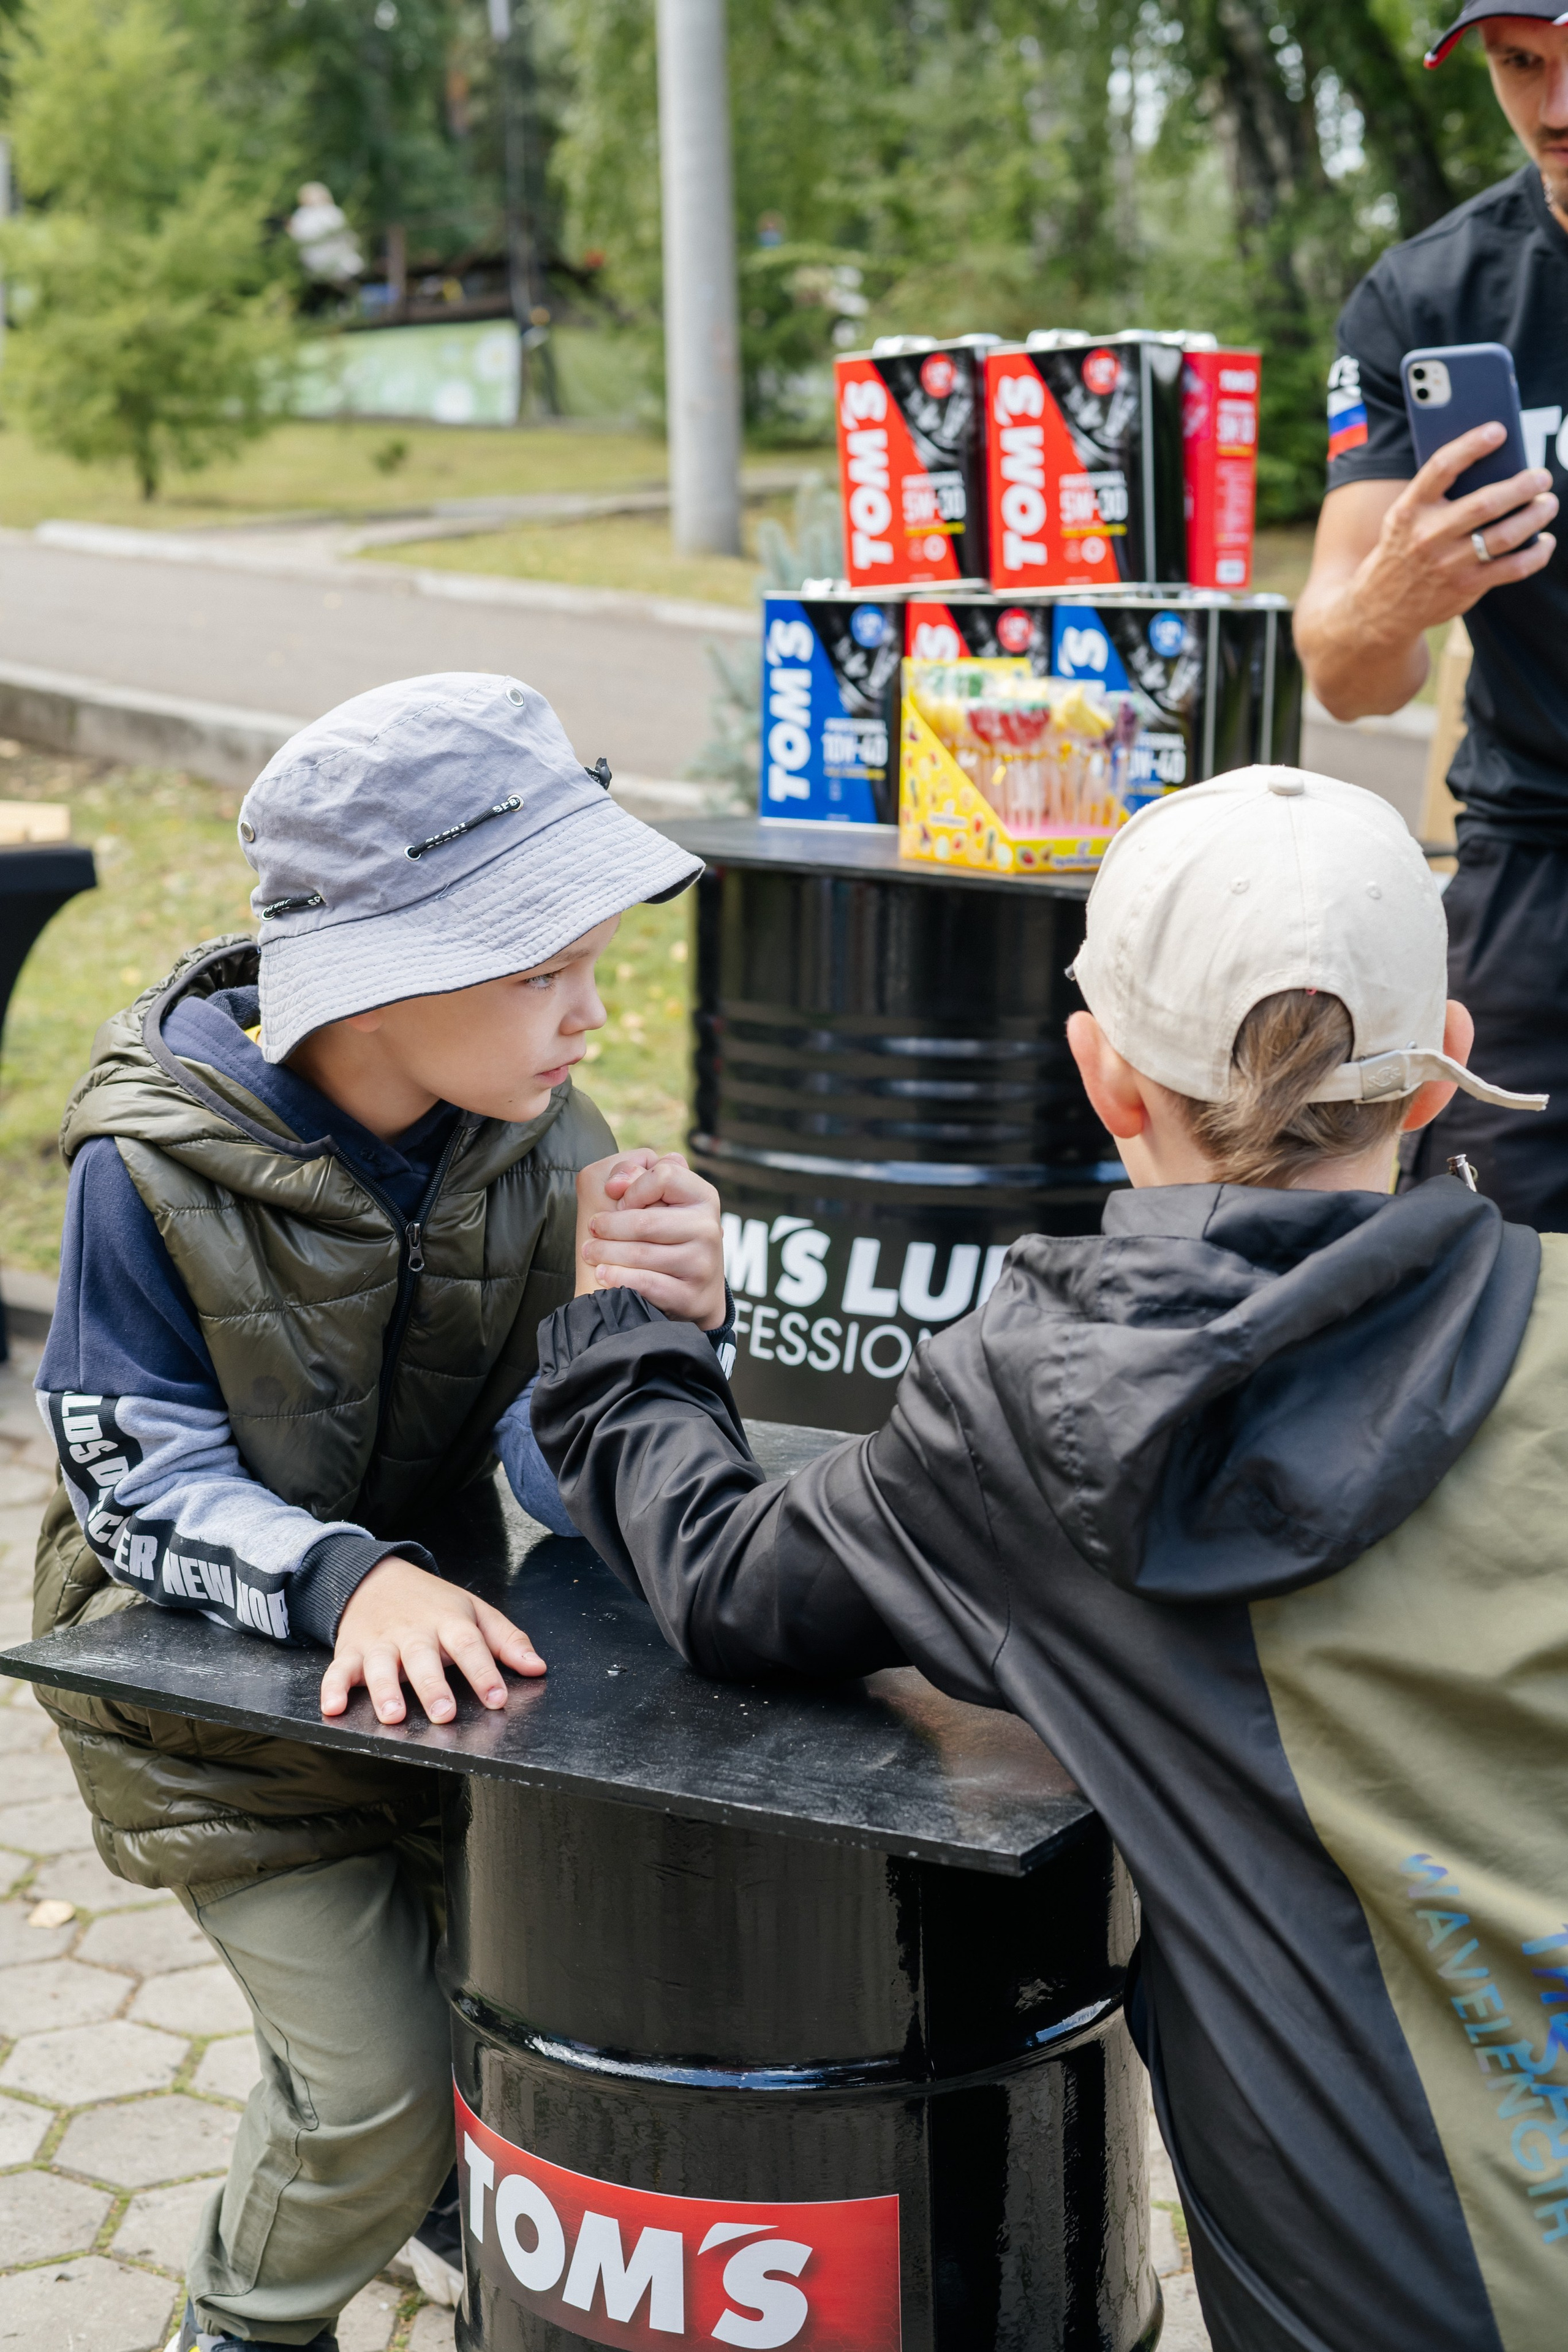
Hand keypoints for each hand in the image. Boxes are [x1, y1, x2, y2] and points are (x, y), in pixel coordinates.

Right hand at [320, 1554, 544, 1725]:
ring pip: (380, 1665)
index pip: (469, 1645)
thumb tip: (537, 1668)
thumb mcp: (474, 1612)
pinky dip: (332, 1689)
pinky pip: (338, 1670)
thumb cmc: (432, 1602)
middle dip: (433, 1687)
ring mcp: (379, 1641)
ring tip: (393, 1715)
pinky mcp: (350, 1650)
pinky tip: (333, 1707)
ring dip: (384, 1690)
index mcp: (448, 1621)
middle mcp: (413, 1632)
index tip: (497, 1698)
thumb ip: (506, 1640)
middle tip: (444, 1713)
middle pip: (423, 1658)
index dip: (484, 1672)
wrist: (376, 1577)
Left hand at [576, 1150, 725, 1327]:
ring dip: (606, 1253)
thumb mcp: (660, 1201)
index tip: (620, 1202)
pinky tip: (603, 1274)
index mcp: (703, 1197)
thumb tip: (614, 1184)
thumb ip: (636, 1177)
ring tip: (590, 1252)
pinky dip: (618, 1278)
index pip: (665, 1176)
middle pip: (645, 1221)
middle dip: (609, 1226)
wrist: (696, 1290)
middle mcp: (708, 1228)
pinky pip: (646, 1284)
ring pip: (641, 1254)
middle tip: (592, 1229)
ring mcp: (702, 1263)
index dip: (634, 1188)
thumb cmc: (668, 1236)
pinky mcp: (691, 1295)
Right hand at [1358, 423, 1555, 637]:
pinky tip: (1544, 542)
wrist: (1381, 607)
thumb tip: (1493, 467)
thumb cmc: (1404, 549)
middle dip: (1522, 486)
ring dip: (1535, 516)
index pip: (1441, 468)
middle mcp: (1428, 536)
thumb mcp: (1405, 517)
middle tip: (1542, 476)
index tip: (1498, 430)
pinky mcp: (1466, 588)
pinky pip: (1512, 569)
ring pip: (1504, 536)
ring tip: (1548, 504)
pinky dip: (1536, 554)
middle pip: (1485, 504)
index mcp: (1410, 510)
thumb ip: (1437, 495)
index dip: (1471, 445)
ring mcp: (1448, 565)